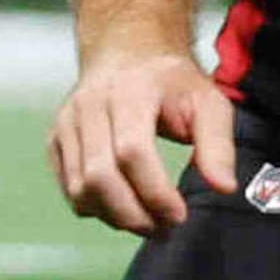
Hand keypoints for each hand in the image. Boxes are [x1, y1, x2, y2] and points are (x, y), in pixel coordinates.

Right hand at [49, 46, 236, 236]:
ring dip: (113, 216)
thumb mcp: (208, 102)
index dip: (153, 191)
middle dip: (132, 213)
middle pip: (99, 176)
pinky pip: (69, 188)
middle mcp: (90, 105)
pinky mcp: (55, 139)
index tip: (179, 215)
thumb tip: (224, 187)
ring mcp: (67, 123)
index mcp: (130, 91)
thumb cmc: (172, 82)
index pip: (131, 151)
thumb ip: (218, 143)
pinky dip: (95, 208)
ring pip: (80, 188)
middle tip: (163, 227)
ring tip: (147, 221)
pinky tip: (123, 207)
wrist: (129, 51)